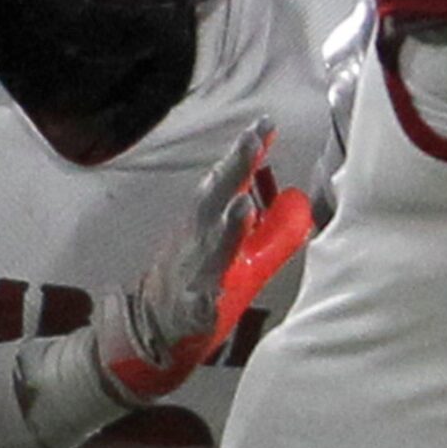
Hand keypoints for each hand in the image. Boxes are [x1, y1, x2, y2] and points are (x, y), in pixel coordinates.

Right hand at [96, 123, 312, 404]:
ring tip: (243, 208)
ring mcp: (190, 272)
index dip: (246, 152)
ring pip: (208, 248)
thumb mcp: (233, 245)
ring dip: (225, 229)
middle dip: (233, 171)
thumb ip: (268, 225)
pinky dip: (203, 301)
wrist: (150, 324)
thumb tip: (297, 196)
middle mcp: (197, 239)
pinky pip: (196, 305)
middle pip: (213, 199)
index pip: (228, 179)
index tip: (265, 123)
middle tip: (251, 143)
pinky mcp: (188, 309)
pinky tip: (213, 300)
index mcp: (207, 220)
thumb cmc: (198, 276)